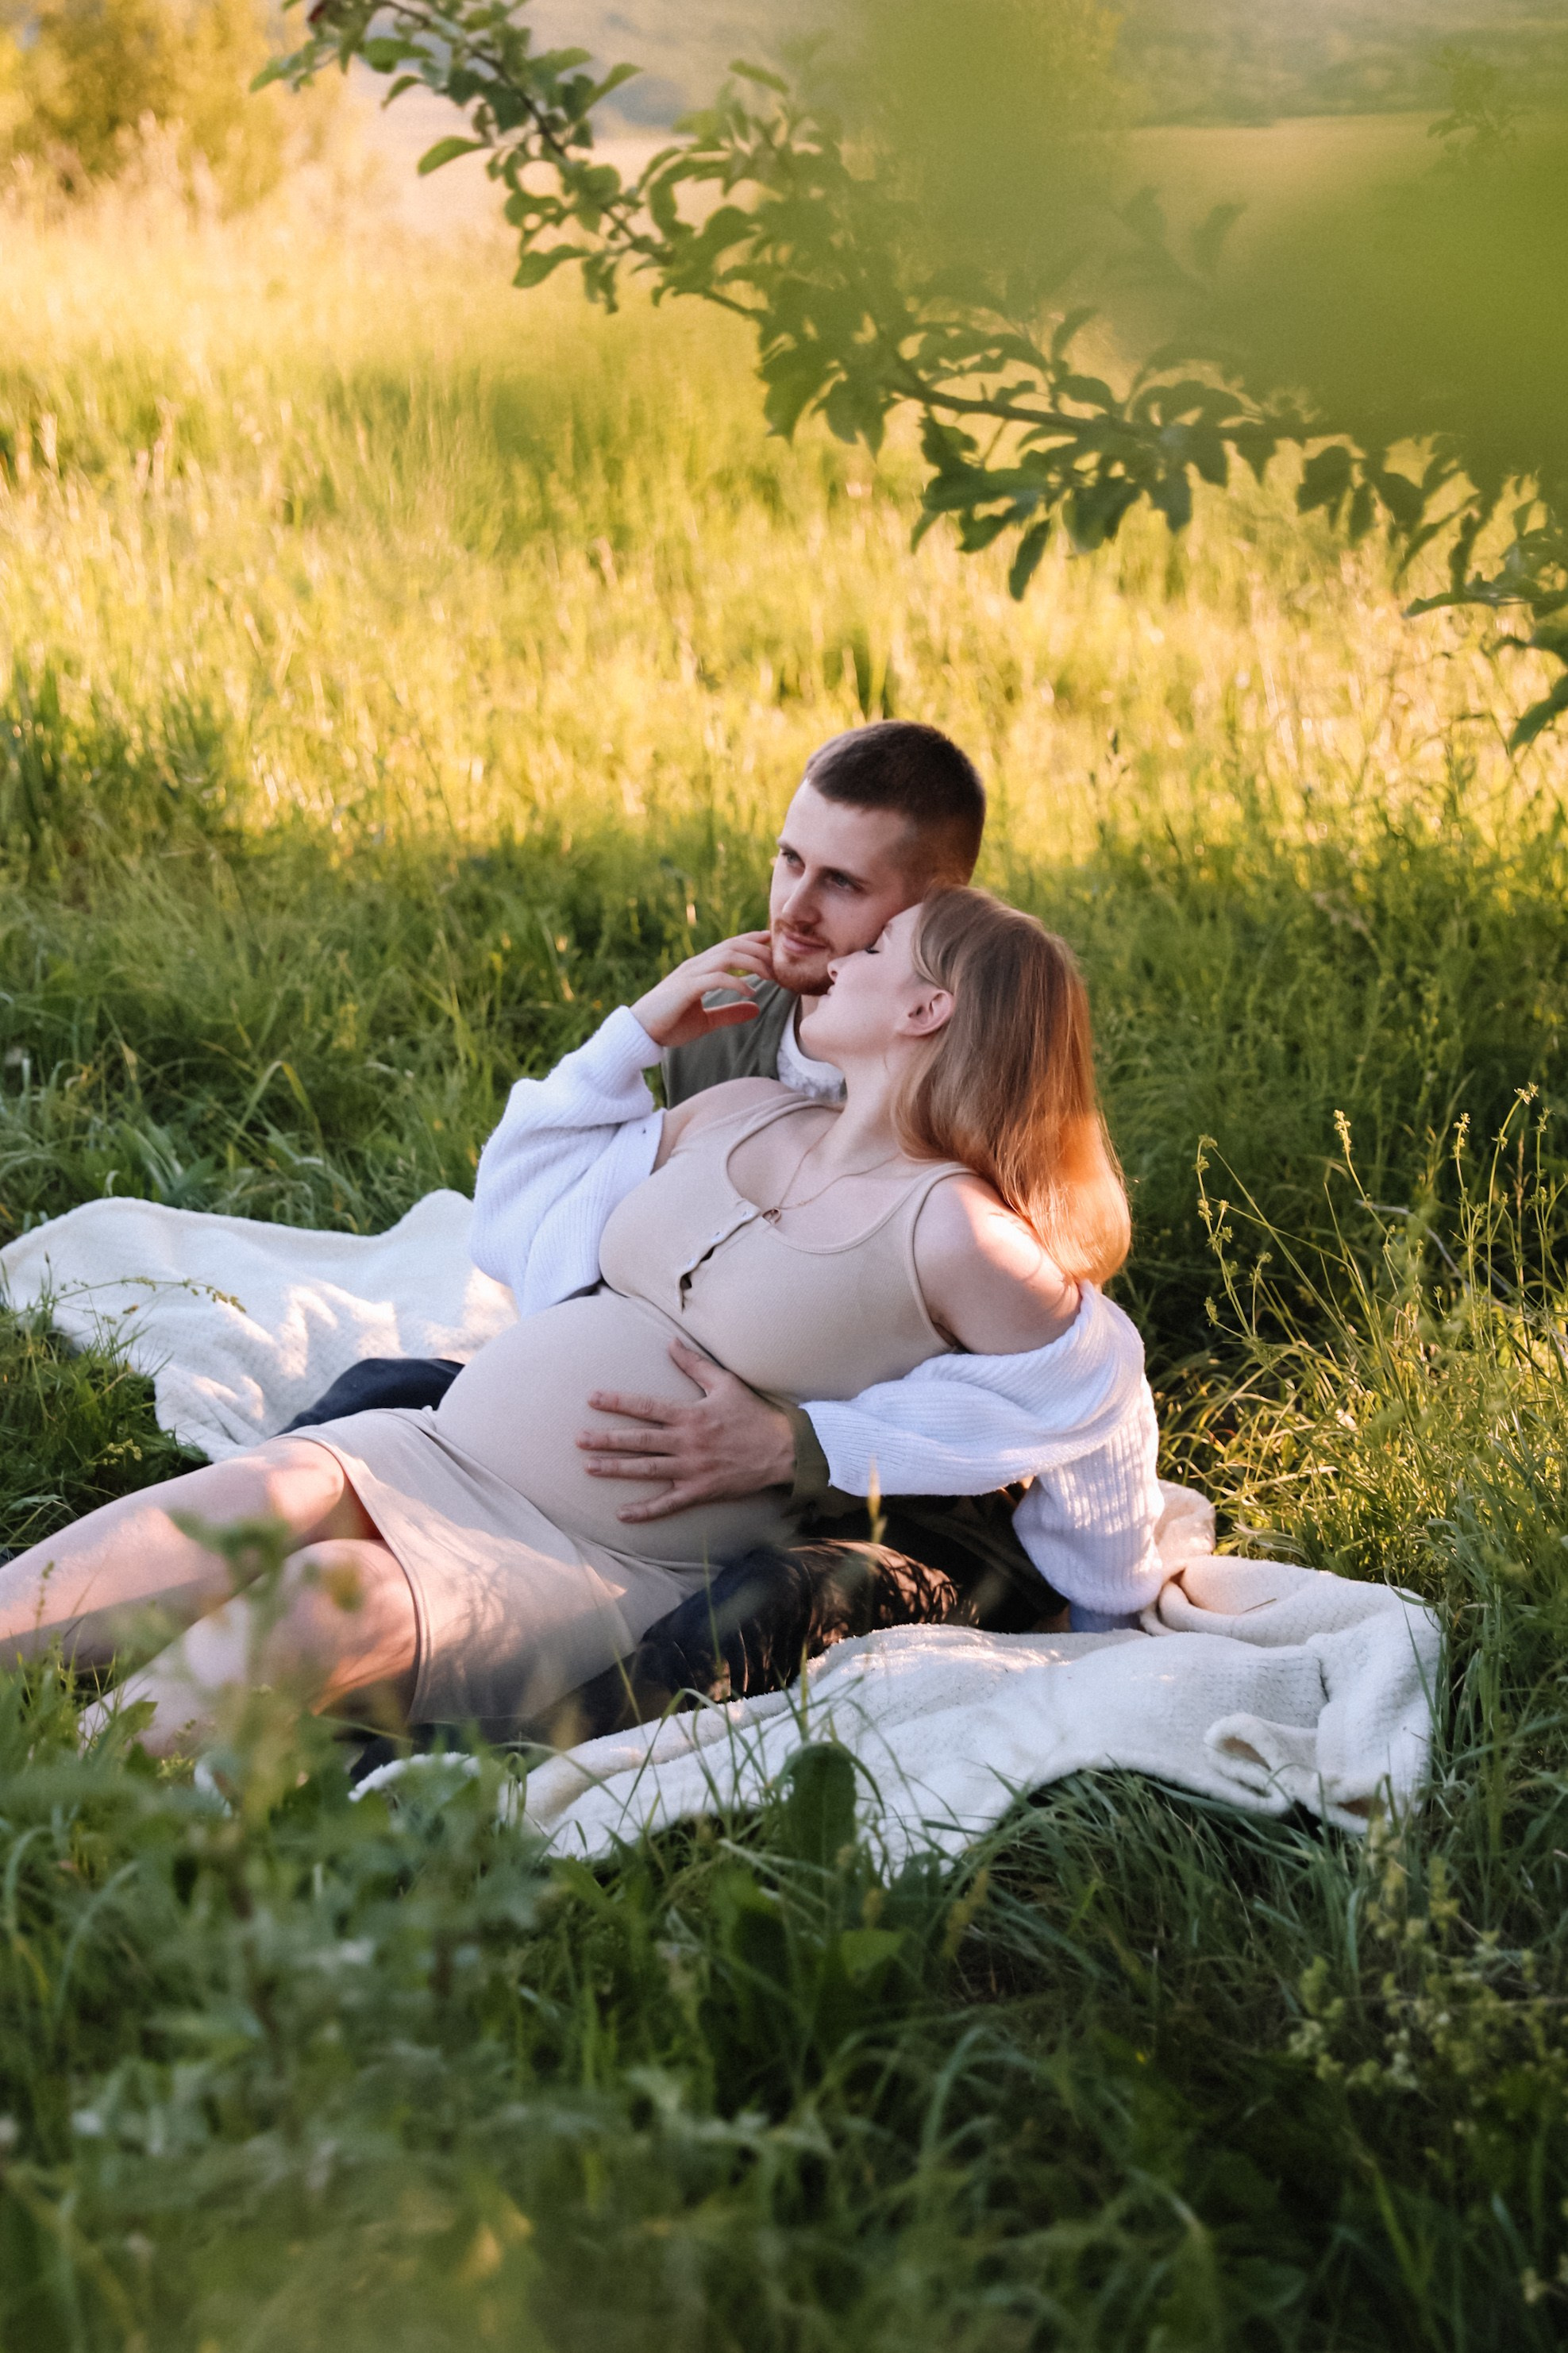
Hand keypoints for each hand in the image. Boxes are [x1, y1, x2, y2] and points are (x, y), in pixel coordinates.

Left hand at [576, 1338, 795, 1521]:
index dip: (618, 1402)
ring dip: (616, 1469)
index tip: (592, 1399)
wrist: (783, 1450)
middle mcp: (687, 1442)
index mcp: (690, 1415)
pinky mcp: (701, 1490)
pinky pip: (669, 1503)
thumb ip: (695, 1365)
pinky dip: (645, 1511)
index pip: (646, 1407)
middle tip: (578, 1439)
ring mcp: (693, 1468)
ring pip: (647, 1470)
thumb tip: (671, 1343)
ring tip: (589, 1467)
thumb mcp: (726, 1383)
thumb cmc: (754, 1415)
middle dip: (606, 1439)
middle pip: (639, 1441)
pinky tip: (622, 1514)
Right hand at [631, 932, 775, 1050]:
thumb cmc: (669, 1026)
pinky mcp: (686, 988)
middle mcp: (695, 965)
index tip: (774, 944)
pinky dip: (737, 983)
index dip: (753, 940)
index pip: (730, 945)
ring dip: (753, 964)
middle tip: (779, 964)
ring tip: (770, 977)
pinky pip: (717, 978)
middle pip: (733, 945)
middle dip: (760, 950)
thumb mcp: (706, 1021)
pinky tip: (751, 993)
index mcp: (699, 968)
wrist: (640, 1034)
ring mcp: (690, 974)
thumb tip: (756, 1008)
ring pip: (727, 956)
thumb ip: (730, 1013)